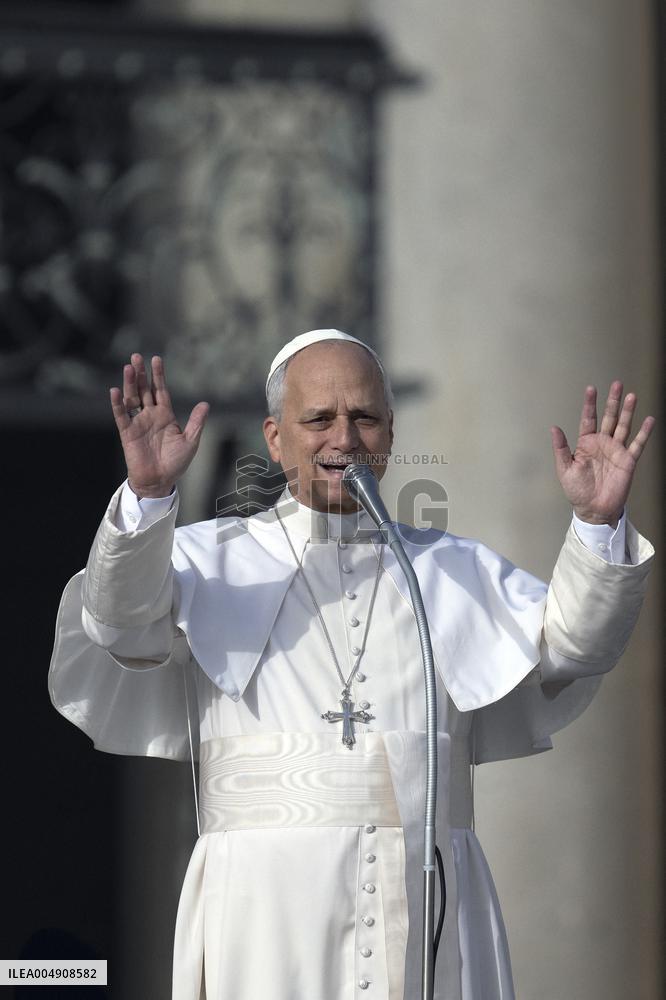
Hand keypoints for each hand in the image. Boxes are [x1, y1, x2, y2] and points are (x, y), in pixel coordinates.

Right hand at [110, 354, 208, 497]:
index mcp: (165, 415)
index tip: (156, 359)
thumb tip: (205, 404)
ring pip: (132, 398)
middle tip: (136, 356)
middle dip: (141, 374)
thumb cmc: (176, 463)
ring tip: (129, 367)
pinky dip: (118, 404)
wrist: (160, 480)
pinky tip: (115, 391)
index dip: (158, 375)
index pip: (160, 390)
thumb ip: (196, 422)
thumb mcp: (190, 441)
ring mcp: (138, 423)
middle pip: (144, 390)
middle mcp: (150, 416)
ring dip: (130, 383)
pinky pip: (121, 415)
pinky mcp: (127, 433)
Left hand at [550, 381, 654, 525]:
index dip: (590, 404)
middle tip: (617, 384)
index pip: (589, 419)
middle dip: (613, 401)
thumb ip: (561, 448)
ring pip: (623, 426)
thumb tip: (554, 428)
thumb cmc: (577, 490)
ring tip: (632, 396)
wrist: (593, 509)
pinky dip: (644, 433)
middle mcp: (602, 444)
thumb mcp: (565, 469)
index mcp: (586, 443)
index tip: (591, 388)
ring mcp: (616, 451)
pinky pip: (637, 444)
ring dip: (628, 412)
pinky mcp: (628, 461)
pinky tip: (649, 420)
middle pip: (609, 417)